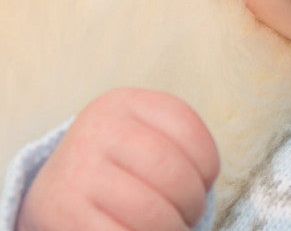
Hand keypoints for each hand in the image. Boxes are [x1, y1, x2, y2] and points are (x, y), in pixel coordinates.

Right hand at [17, 89, 218, 230]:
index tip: (205, 182)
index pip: (186, 129)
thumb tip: (206, 184)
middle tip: (190, 215)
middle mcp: (97, 131)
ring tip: (173, 229)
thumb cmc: (118, 163)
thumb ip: (176, 143)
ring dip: (172, 228)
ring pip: (149, 211)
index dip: (207, 163)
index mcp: (123, 103)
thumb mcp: (142, 134)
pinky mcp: (63, 215)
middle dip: (192, 202)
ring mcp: (77, 173)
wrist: (53, 191)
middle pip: (170, 171)